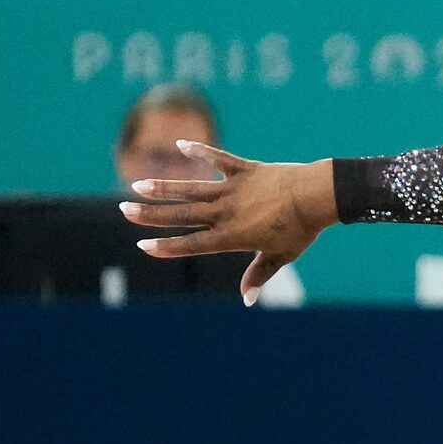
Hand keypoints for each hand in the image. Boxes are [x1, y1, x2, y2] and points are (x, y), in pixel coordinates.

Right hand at [120, 140, 337, 305]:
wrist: (317, 196)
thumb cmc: (302, 229)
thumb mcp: (281, 255)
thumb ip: (259, 274)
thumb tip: (247, 299)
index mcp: (233, 236)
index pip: (193, 244)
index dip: (167, 246)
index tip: (143, 245)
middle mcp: (227, 212)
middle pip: (183, 215)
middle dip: (152, 214)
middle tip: (125, 210)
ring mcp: (234, 189)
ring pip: (191, 188)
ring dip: (164, 186)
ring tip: (138, 185)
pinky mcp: (244, 170)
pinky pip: (218, 159)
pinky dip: (200, 151)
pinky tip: (180, 144)